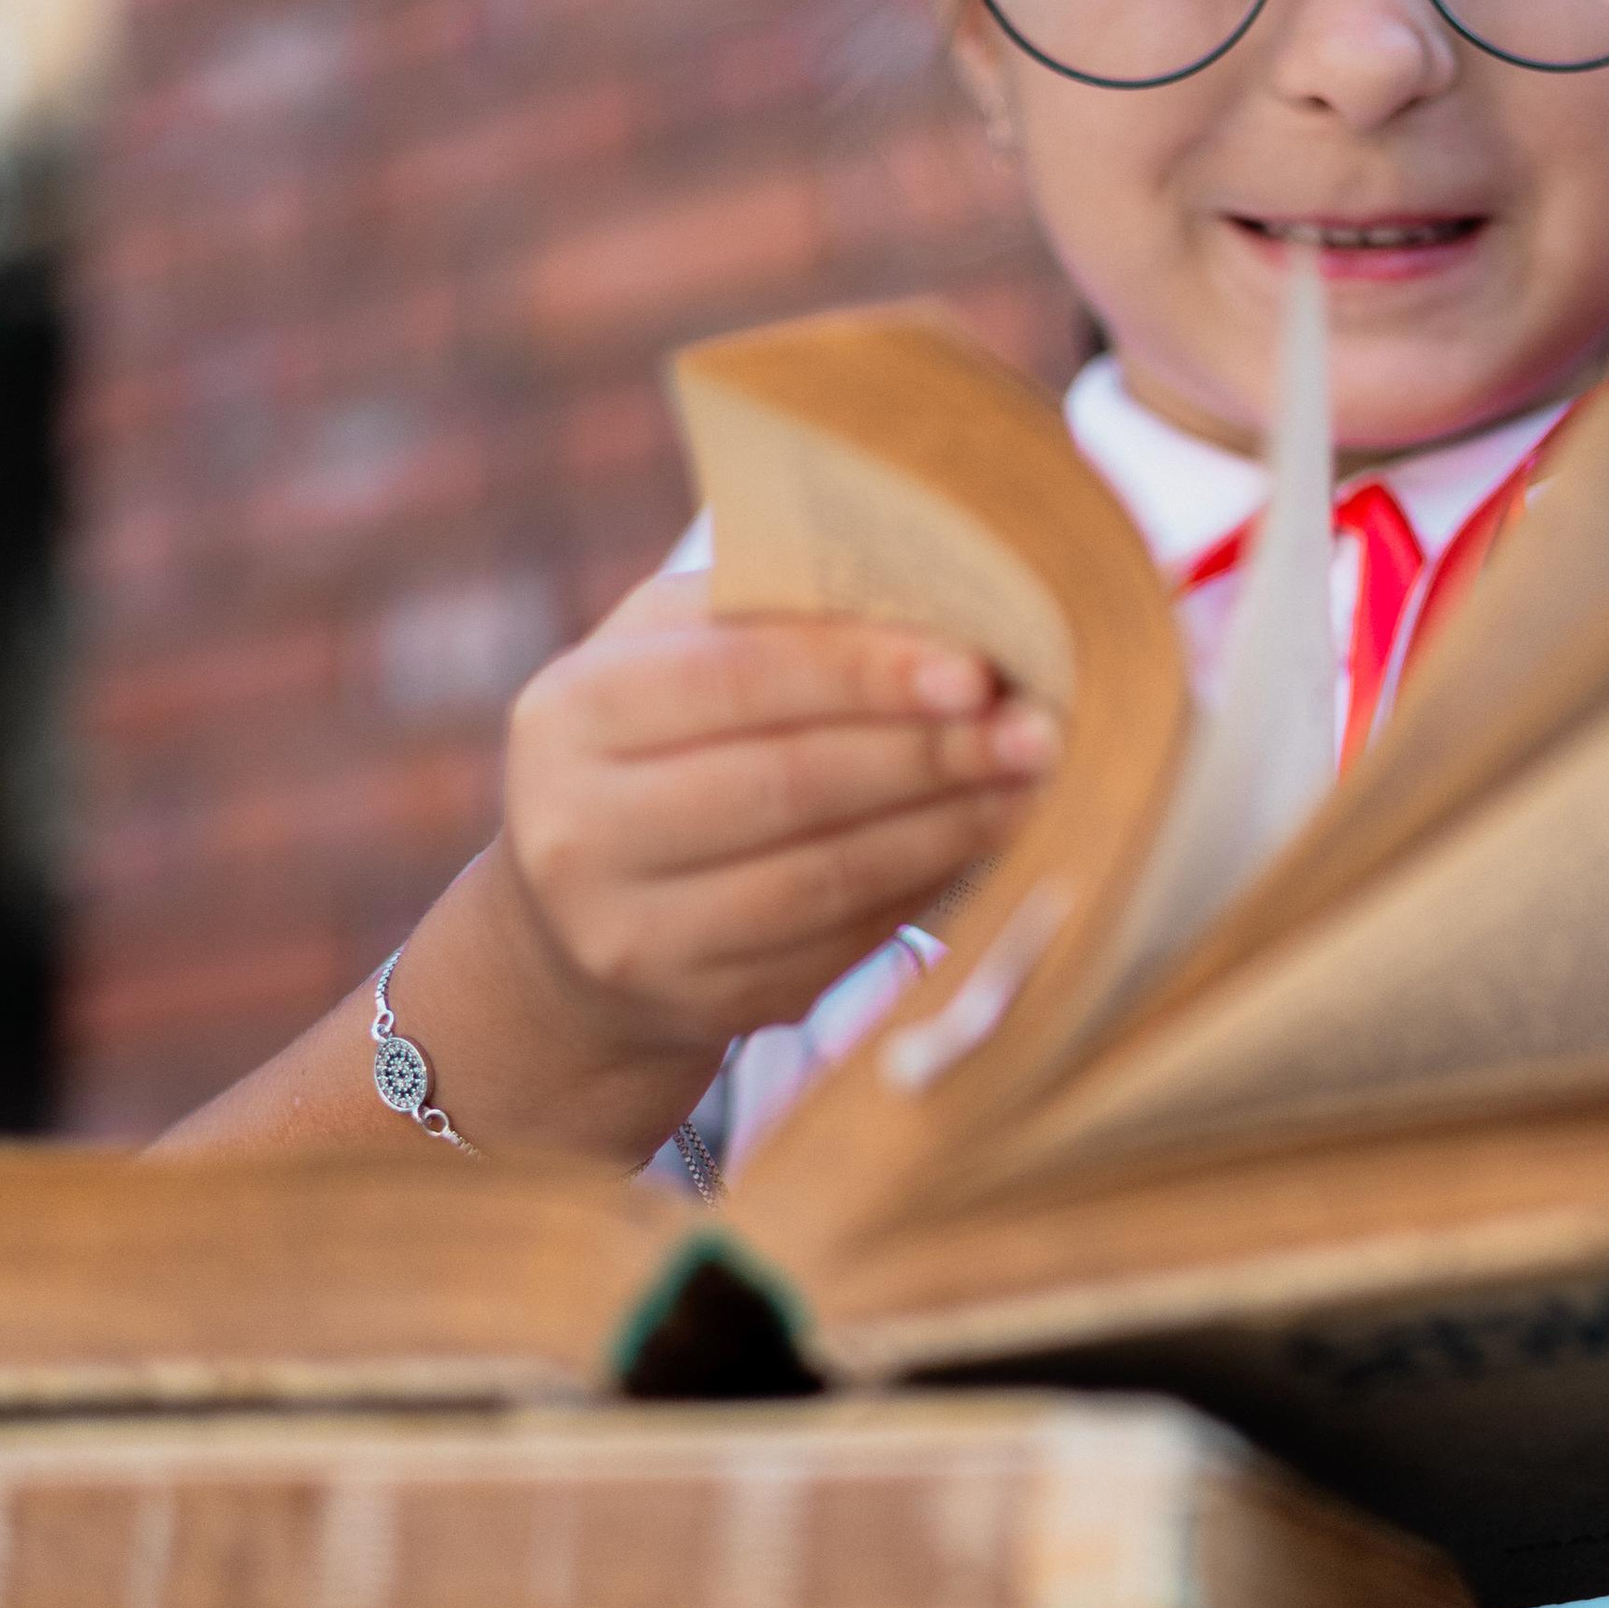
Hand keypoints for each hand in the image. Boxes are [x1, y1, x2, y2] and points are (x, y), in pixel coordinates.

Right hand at [499, 570, 1058, 1071]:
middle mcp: (581, 833)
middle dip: (928, 754)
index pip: (736, 679)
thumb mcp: (668, 658)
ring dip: (946, 829)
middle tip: (1036, 729)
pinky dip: (923, 889)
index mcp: (572, 713)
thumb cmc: (655, 745)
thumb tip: (938, 602)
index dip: (863, 673)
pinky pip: (840, 945)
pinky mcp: (703, 1005)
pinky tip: (983, 847)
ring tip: (1031, 786)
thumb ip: (768, 618)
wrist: (574, 920)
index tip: (974, 667)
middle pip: (789, 785)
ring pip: (825, 878)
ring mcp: (637, 935)